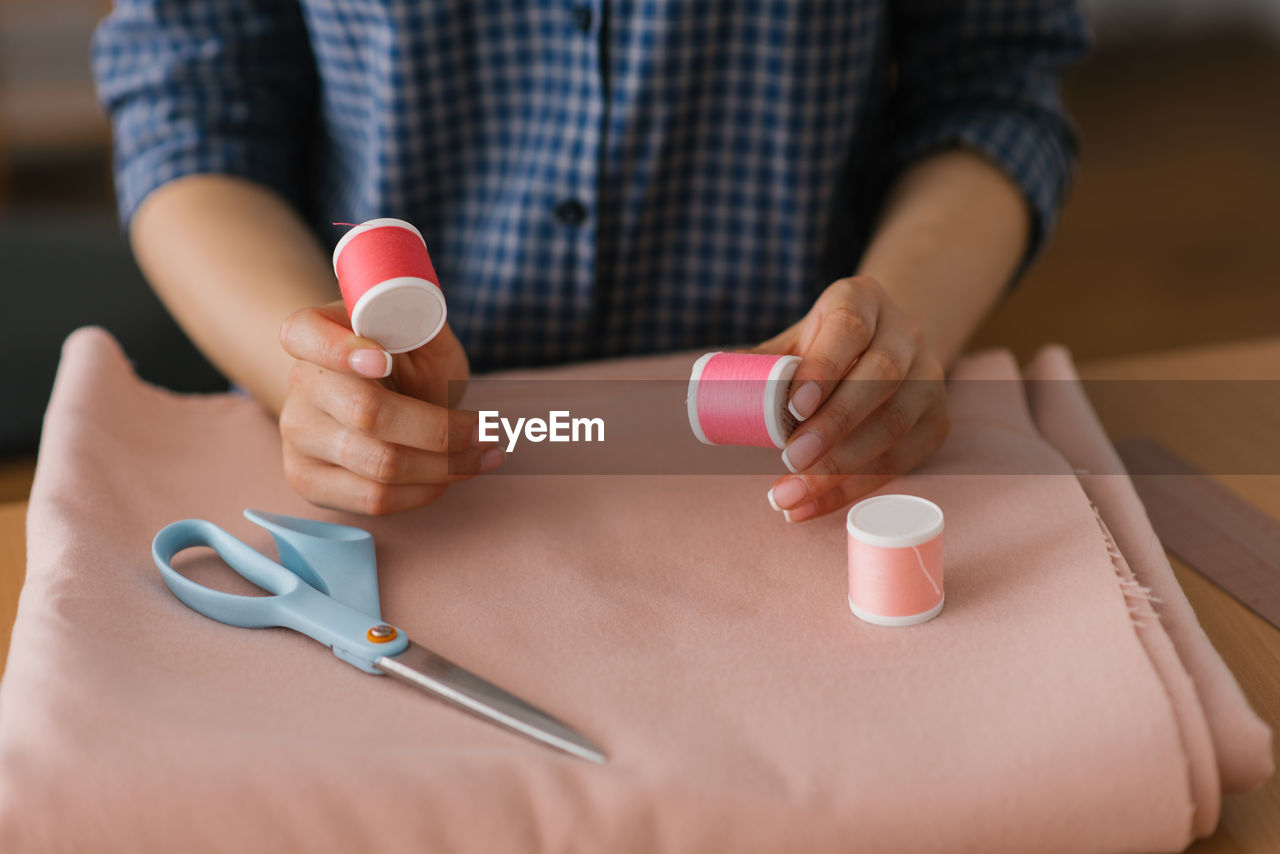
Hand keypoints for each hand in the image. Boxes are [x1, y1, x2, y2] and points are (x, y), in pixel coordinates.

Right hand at [278, 301, 502, 514]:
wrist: (383, 396)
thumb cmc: (406, 359)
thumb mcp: (418, 329)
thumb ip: (418, 316)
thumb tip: (422, 315)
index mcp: (314, 333)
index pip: (302, 333)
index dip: (339, 348)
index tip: (383, 358)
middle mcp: (299, 384)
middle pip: (366, 413)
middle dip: (441, 430)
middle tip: (487, 432)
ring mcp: (297, 436)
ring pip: (379, 464)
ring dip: (445, 466)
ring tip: (483, 456)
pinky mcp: (307, 480)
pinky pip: (373, 499)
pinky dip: (424, 492)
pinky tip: (448, 477)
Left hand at [755, 276, 949, 521]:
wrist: (887, 341)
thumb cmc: (825, 344)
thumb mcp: (796, 338)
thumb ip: (761, 364)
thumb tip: (708, 393)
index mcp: (862, 300)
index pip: (849, 328)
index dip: (824, 368)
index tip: (793, 407)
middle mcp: (904, 334)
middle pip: (881, 378)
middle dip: (834, 424)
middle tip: (791, 459)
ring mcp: (929, 378)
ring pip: (895, 423)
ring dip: (842, 467)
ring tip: (792, 494)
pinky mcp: (936, 420)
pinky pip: (902, 460)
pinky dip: (855, 488)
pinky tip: (814, 504)